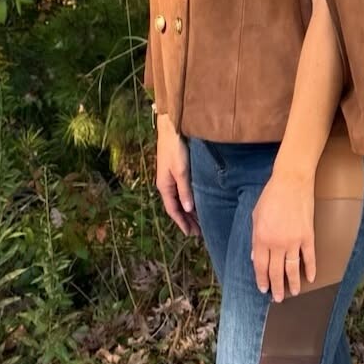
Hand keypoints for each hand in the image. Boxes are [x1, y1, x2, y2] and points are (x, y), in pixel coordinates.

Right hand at [155, 115, 199, 236]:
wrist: (171, 129)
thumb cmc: (175, 148)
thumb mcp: (182, 171)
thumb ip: (185, 190)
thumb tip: (188, 209)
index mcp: (165, 186)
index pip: (173, 210)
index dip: (182, 223)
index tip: (191, 234)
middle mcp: (165, 184)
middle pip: (176, 207)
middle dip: (186, 220)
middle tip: (198, 233)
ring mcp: (169, 178)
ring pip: (179, 200)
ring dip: (188, 212)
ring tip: (198, 222)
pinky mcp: (175, 172)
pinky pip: (181, 192)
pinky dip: (188, 201)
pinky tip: (195, 203)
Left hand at [251, 165, 315, 300]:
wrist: (291, 182)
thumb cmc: (271, 196)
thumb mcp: (255, 216)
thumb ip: (255, 239)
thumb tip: (256, 258)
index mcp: (261, 238)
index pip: (261, 266)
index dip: (262, 280)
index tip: (263, 289)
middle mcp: (276, 243)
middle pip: (276, 272)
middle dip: (276, 287)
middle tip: (277, 298)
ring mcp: (293, 241)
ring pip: (292, 269)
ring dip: (292, 283)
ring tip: (294, 293)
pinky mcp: (307, 236)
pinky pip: (309, 257)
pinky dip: (310, 269)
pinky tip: (310, 278)